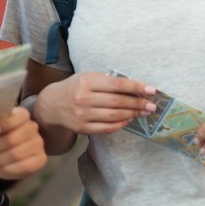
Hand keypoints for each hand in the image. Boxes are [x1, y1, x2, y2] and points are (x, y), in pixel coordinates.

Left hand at [0, 106, 45, 179]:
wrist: (15, 152)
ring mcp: (38, 143)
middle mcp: (32, 127)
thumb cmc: (0, 137)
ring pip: (16, 154)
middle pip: (12, 139)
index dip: (4, 124)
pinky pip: (23, 167)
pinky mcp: (40, 159)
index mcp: (22, 115)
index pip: (18, 117)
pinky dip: (5, 169)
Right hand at [34, 73, 156, 134]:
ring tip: (144, 112)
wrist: (51, 105)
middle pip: (118, 102)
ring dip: (133, 114)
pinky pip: (107, 128)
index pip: (118, 85)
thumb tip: (136, 88)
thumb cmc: (75, 87)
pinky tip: (128, 120)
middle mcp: (84, 98)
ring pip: (115, 116)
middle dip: (138, 103)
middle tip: (152, 105)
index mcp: (87, 81)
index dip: (137, 87)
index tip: (152, 90)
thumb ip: (108, 81)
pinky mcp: (82, 127)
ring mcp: (83, 114)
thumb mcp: (88, 77)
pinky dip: (120, 124)